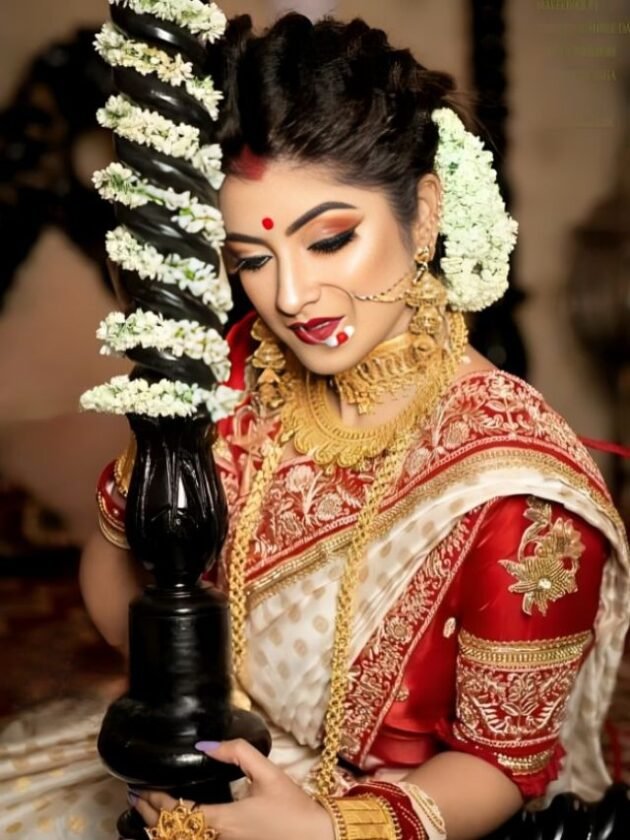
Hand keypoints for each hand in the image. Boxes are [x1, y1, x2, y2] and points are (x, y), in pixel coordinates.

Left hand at [132, 739, 334, 839]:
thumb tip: (207, 745)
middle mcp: (219, 839)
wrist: (315, 837)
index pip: (179, 813)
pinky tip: (172, 828)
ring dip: (160, 830)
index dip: (156, 802)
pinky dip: (178, 836)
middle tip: (135, 798)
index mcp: (224, 819)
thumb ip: (238, 753)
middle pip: (173, 834)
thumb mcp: (268, 773)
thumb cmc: (293, 807)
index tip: (141, 788)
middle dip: (150, 816)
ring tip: (145, 813)